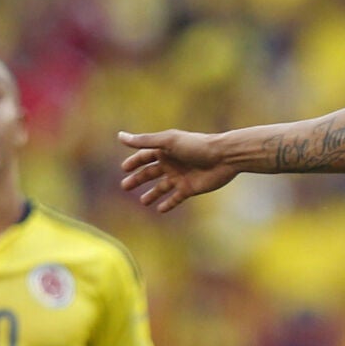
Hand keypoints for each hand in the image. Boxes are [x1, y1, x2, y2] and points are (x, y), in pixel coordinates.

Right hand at [119, 130, 236, 211]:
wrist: (224, 157)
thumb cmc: (196, 146)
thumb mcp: (168, 142)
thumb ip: (145, 141)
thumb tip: (120, 136)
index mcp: (166, 150)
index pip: (145, 156)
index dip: (135, 162)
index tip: (124, 168)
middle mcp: (172, 163)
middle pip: (151, 173)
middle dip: (138, 179)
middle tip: (125, 186)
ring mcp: (181, 177)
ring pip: (162, 187)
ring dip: (152, 194)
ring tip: (143, 201)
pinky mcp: (190, 189)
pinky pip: (176, 198)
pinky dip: (168, 204)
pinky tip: (160, 210)